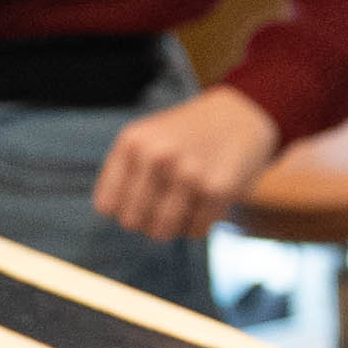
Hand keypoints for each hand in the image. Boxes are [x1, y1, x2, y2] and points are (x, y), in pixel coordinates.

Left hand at [95, 86, 278, 243]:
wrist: (240, 116)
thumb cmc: (185, 135)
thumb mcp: (145, 139)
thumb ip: (122, 174)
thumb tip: (115, 216)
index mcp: (132, 143)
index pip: (107, 206)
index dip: (124, 207)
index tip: (139, 198)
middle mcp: (157, 156)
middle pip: (133, 222)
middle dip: (148, 219)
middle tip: (165, 203)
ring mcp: (188, 173)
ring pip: (163, 231)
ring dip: (174, 225)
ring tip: (184, 204)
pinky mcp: (218, 189)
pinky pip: (196, 231)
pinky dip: (200, 224)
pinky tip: (206, 203)